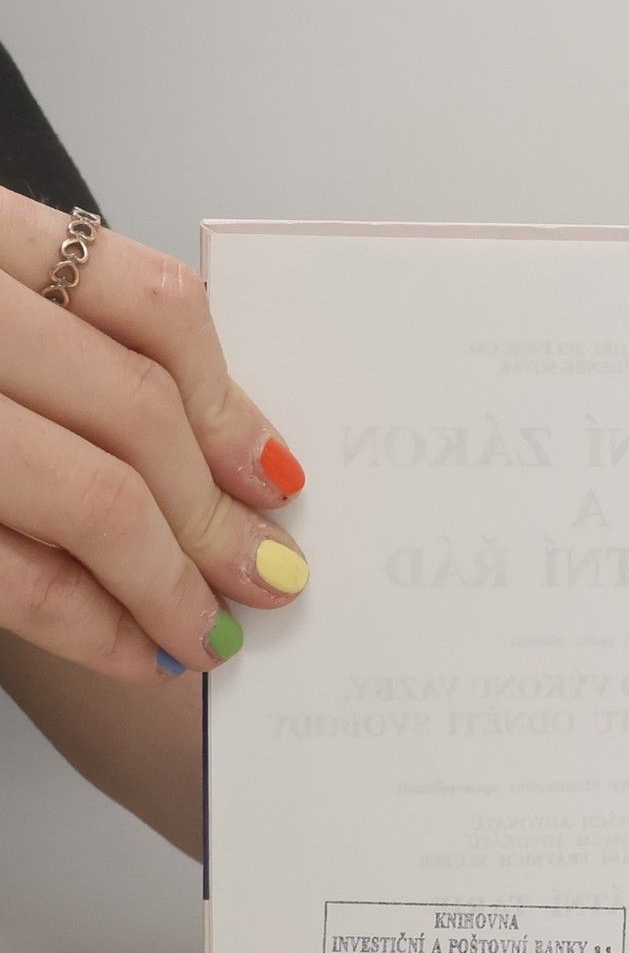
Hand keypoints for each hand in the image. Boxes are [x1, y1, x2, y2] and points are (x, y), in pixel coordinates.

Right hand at [0, 188, 307, 680]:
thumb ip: (66, 355)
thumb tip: (228, 458)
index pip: (149, 302)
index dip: (231, 402)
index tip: (278, 476)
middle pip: (134, 411)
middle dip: (217, 515)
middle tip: (265, 576)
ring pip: (90, 496)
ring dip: (170, 584)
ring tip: (207, 632)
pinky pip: (11, 574)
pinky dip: (90, 624)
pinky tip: (134, 650)